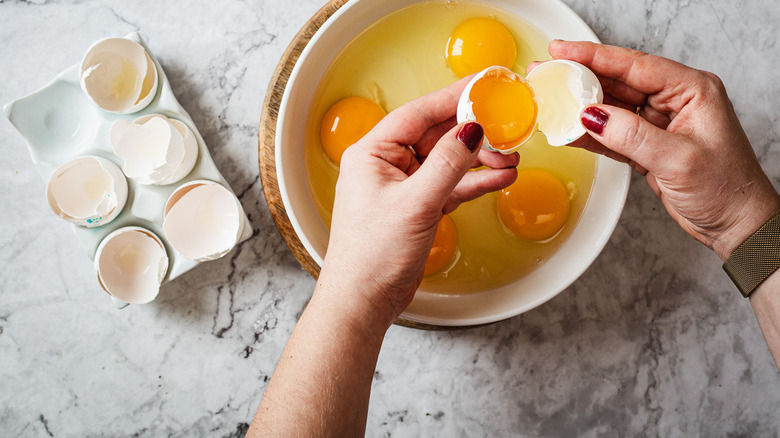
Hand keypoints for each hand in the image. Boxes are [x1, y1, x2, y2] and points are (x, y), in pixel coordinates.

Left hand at [317, 78, 518, 325]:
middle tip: (507, 128)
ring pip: (448, 160)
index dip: (454, 97)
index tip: (484, 85)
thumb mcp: (415, 203)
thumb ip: (447, 164)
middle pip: (437, 134)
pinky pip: (451, 185)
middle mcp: (386, 164)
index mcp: (372, 153)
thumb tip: (470, 129)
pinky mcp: (418, 206)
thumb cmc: (372, 255)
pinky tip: (500, 179)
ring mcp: (403, 185)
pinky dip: (474, 182)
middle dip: (474, 133)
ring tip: (511, 160)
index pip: (419, 113)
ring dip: (480, 160)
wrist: (364, 300)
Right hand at [534, 41, 779, 259]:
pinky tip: (567, 129)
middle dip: (580, 77)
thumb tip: (592, 116)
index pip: (635, 65)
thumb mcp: (678, 158)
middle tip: (547, 72)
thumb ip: (632, 135)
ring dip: (580, 104)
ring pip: (612, 106)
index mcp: (692, 90)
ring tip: (550, 98)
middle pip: (619, 81)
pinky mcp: (648, 146)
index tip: (563, 50)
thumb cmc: (727, 190)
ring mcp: (660, 123)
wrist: (735, 225)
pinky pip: (612, 133)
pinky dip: (589, 132)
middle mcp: (675, 101)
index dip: (594, 56)